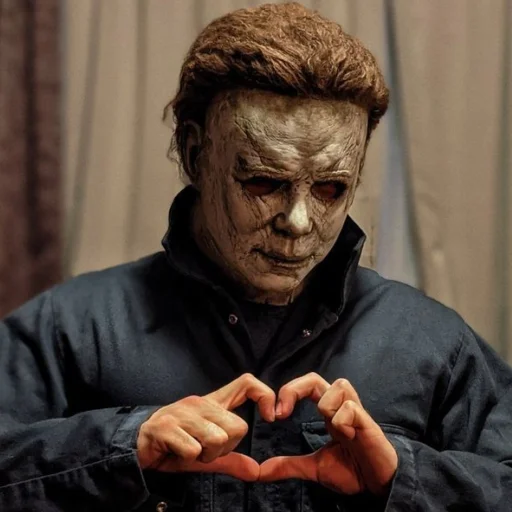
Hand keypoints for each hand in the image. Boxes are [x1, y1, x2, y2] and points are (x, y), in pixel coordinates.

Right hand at [137, 373, 275, 480]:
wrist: (136, 447)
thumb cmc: (175, 446)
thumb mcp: (206, 453)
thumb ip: (231, 460)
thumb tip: (256, 471)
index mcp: (213, 403)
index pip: (246, 383)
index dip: (265, 396)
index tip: (270, 417)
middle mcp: (200, 402)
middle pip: (237, 426)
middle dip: (225, 448)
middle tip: (206, 450)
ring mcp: (182, 412)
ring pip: (217, 439)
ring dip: (206, 455)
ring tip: (191, 451)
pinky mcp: (165, 426)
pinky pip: (193, 451)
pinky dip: (188, 459)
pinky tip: (176, 453)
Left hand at [259, 373, 397, 495]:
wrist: (378, 486)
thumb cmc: (351, 470)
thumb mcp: (314, 468)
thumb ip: (289, 465)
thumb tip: (262, 471)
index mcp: (327, 412)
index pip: (307, 385)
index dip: (289, 391)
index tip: (274, 415)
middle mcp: (340, 406)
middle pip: (315, 378)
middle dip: (295, 388)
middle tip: (282, 411)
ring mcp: (355, 412)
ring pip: (338, 385)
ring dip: (326, 405)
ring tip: (331, 428)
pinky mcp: (368, 423)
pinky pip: (351, 408)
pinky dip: (343, 420)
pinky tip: (347, 437)